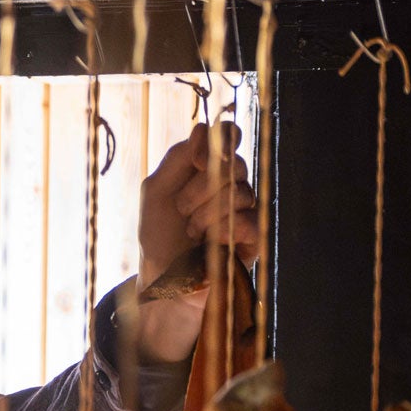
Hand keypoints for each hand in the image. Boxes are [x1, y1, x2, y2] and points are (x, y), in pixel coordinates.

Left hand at [135, 123, 260, 361]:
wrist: (163, 279)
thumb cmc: (158, 235)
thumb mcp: (155, 190)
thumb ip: (177, 157)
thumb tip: (205, 131)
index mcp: (208, 168)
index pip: (227, 134)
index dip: (217, 142)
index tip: (196, 163)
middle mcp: (231, 184)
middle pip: (234, 163)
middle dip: (199, 188)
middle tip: (182, 210)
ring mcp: (245, 209)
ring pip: (240, 192)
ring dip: (206, 215)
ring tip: (193, 232)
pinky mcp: (254, 236)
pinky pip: (248, 220)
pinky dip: (223, 230)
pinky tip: (211, 242)